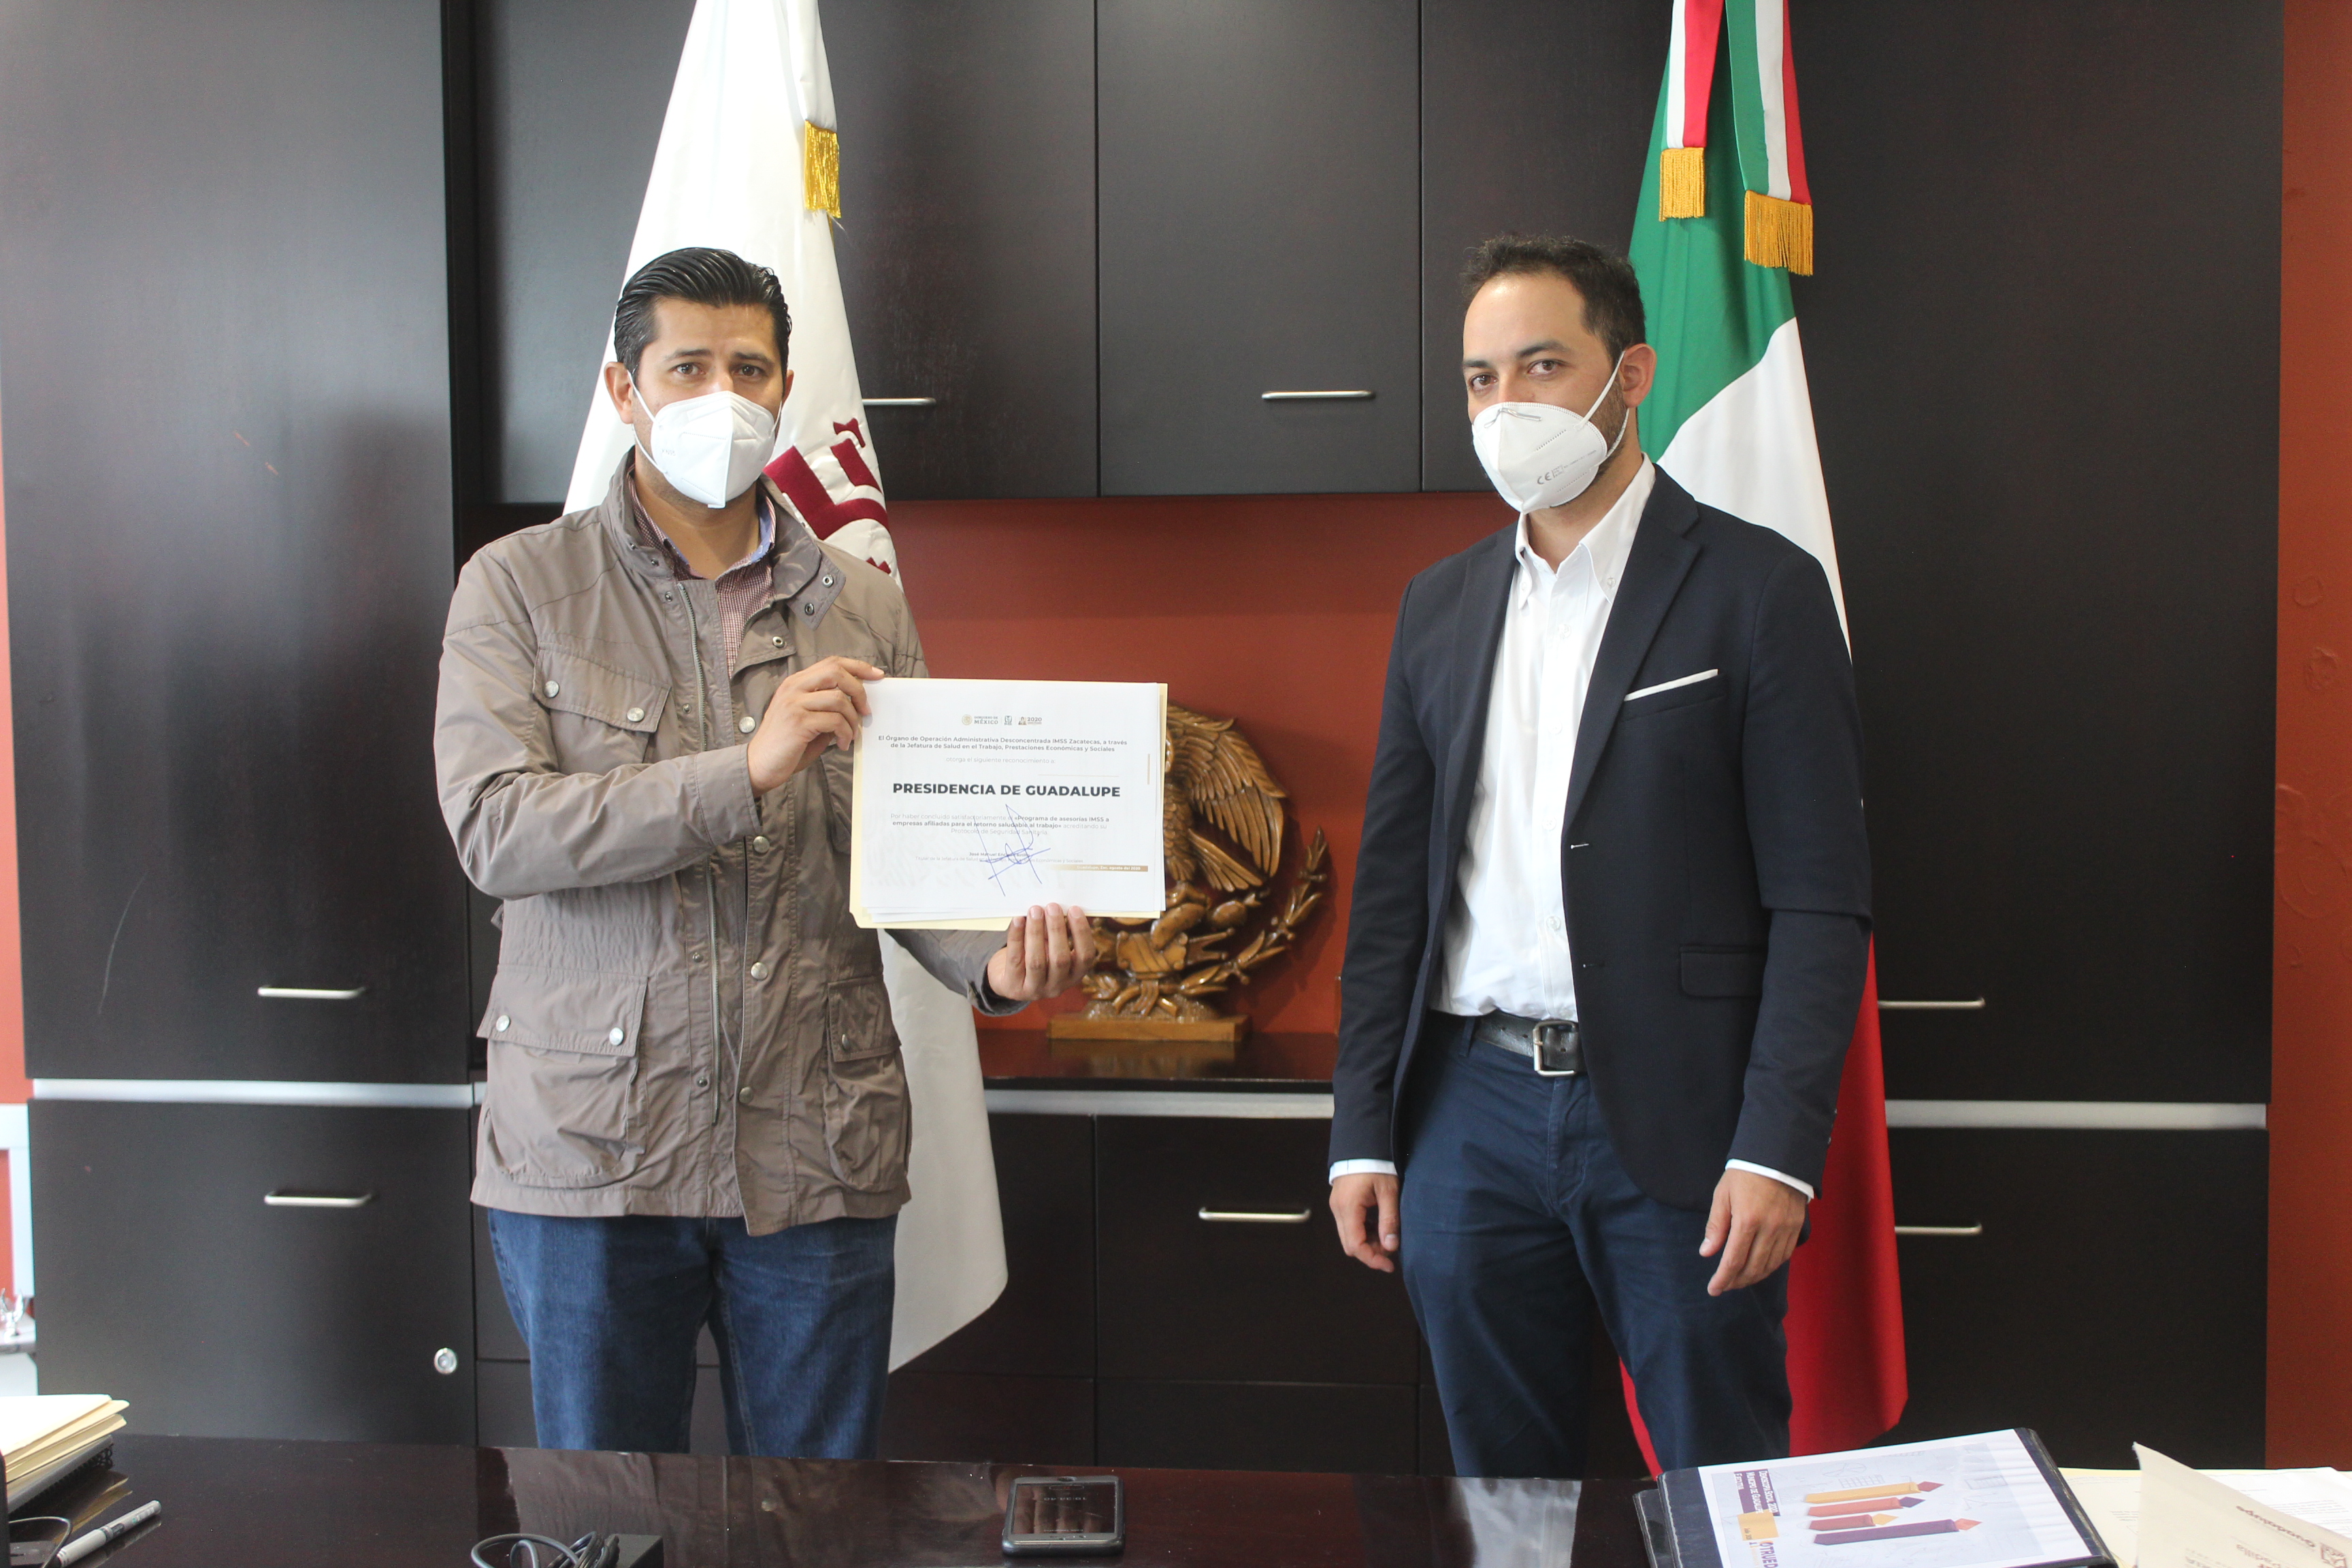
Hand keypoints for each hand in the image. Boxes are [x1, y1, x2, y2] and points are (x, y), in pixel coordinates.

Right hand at [746, 657, 882, 791]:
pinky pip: (834, 721)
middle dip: (859, 691)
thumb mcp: (807, 719)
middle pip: (836, 672)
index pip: (831, 663)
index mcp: (796, 683)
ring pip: (838, 699)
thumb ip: (827, 707)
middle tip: (865, 711)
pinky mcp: (798, 722)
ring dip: (852, 719)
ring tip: (851, 735)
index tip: (877, 675)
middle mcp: (793, 688)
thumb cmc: (786, 745)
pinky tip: (842, 744)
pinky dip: (845, 733)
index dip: (857, 667)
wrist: (759, 765)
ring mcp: (794, 704)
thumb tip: (858, 704)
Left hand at [984, 904, 1097, 1002]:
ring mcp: (1035, 990)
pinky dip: (1016, 937)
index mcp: (1074, 975)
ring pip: (1037, 961)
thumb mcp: (1050, 946)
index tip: (1075, 910)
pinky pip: (1015, 959)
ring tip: (1035, 910)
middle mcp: (1058, 986)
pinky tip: (1017, 920)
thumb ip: (1058, 931)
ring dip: (1036, 932)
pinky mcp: (1014, 987)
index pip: (1085, 957)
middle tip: (1052, 907)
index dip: (1082, 933)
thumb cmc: (1035, 955)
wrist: (1008, 978)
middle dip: (1057, 930)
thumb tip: (1062, 907)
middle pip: (1060, 959)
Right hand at [1330, 1172, 1400, 1273]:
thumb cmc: (1377, 1165)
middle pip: (1350, 1244)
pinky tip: (1379, 1227)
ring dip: (1367, 1242)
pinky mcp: (1341, 1204)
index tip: (1390, 1265)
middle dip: (1370, 1252)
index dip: (1372, 1259)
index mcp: (1348, 1208)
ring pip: (1349, 1237)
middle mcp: (1338, 1210)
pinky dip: (1364, 1232)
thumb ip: (1389, 1220)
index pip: (1355, 1245)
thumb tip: (1391, 1247)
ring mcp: (1337, 1207)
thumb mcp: (1389, 1192)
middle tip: (1391, 1249)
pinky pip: (1349, 1226)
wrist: (1363, 1144)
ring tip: (1387, 1236)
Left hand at [1699, 1168, 1807, 1294]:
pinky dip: (1771, 1266)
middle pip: (1753, 1268)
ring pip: (1770, 1265)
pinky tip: (1760, 1268)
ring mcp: (1786, 1229)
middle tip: (1725, 1286)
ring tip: (1739, 1280)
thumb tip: (1707, 1253)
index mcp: (1747, 1220)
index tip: (1713, 1289)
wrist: (1777, 1157)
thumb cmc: (1745, 1174)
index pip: (1733, 1261)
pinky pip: (1784, 1256)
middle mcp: (1769, 1229)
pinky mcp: (1796, 1228)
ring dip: (1754, 1277)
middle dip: (1736, 1281)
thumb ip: (1716, 1227)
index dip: (1722, 1279)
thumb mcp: (1722, 1195)